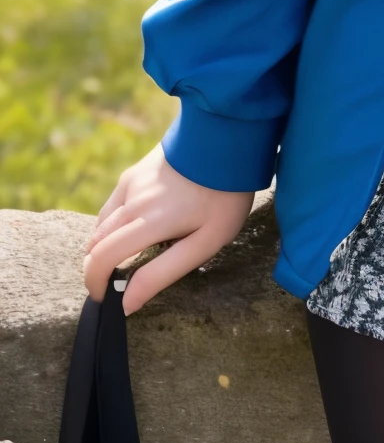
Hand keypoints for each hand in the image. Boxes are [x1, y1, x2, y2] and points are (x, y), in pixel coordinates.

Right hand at [83, 144, 253, 315]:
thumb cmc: (223, 195)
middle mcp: (132, 200)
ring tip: (123, 260)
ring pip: (101, 224)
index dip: (95, 284)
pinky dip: (112, 224)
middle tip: (112, 284)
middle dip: (96, 269)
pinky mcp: (133, 172)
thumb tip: (128, 303)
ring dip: (103, 246)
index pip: (103, 259)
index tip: (104, 300)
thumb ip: (163, 273)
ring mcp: (130, 183)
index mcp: (149, 221)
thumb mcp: (205, 242)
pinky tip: (133, 229)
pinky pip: (111, 205)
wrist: (228, 139)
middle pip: (96, 243)